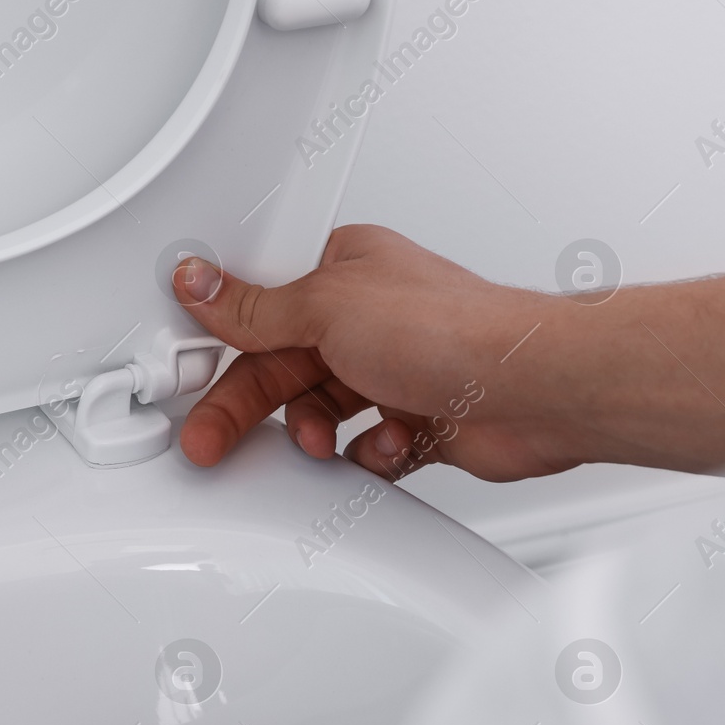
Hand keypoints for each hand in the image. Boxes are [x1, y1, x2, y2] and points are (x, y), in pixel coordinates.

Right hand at [172, 225, 577, 480]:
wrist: (535, 391)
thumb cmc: (453, 329)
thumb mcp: (326, 307)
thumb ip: (255, 306)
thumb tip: (199, 282)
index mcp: (344, 270)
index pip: (260, 305)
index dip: (222, 342)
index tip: (189, 372)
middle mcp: (366, 317)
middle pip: (279, 368)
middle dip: (250, 408)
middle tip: (212, 439)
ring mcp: (391, 370)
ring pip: (318, 413)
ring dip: (315, 433)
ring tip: (322, 442)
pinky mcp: (415, 419)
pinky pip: (361, 447)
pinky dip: (365, 454)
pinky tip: (382, 445)